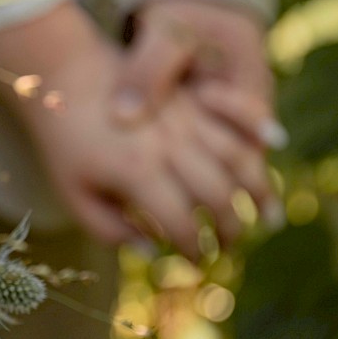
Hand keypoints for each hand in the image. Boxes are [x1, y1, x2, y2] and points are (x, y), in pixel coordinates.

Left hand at [0, 1, 267, 256]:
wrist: (63, 73)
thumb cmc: (63, 141)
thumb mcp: (72, 192)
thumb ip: (109, 229)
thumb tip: (153, 252)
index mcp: (136, 172)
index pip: (181, 225)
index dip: (194, 251)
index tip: (195, 265)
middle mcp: (167, 144)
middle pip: (218, 195)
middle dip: (231, 229)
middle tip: (229, 249)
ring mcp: (183, 116)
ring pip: (237, 155)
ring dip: (258, 189)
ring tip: (267, 217)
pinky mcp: (189, 95)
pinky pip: (235, 113)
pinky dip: (258, 130)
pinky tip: (274, 143)